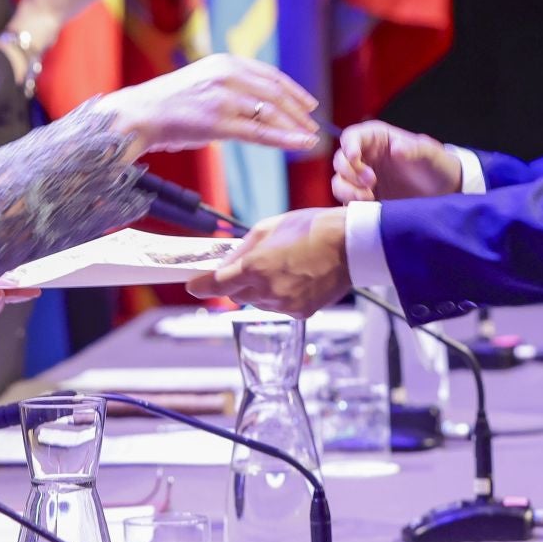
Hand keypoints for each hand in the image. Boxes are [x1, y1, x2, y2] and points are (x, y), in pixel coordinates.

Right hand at [97, 54, 319, 155]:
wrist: (140, 113)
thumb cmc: (170, 103)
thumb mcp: (204, 81)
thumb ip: (230, 85)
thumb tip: (259, 101)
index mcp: (225, 62)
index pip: (270, 74)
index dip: (293, 90)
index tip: (309, 103)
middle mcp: (227, 75)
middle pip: (275, 93)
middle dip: (298, 111)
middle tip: (314, 125)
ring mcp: (223, 99)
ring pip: (270, 113)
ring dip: (295, 126)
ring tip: (310, 138)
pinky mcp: (218, 123)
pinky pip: (259, 132)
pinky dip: (284, 139)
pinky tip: (299, 144)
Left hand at [185, 208, 350, 317]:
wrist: (349, 244)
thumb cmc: (310, 228)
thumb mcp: (267, 228)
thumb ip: (241, 250)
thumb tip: (225, 265)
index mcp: (256, 267)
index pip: (217, 285)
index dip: (202, 286)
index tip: (193, 285)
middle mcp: (268, 291)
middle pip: (236, 295)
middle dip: (237, 283)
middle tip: (250, 266)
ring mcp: (285, 305)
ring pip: (258, 302)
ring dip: (260, 289)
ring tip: (280, 267)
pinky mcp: (301, 313)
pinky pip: (279, 307)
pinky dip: (280, 296)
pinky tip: (294, 279)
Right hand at [332, 121, 462, 201]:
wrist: (445, 193)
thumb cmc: (438, 166)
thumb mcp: (433, 154)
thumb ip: (416, 148)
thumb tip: (395, 149)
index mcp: (378, 139)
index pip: (352, 136)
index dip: (349, 145)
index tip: (355, 157)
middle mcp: (366, 156)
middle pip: (340, 160)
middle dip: (351, 171)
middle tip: (371, 182)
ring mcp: (362, 179)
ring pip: (339, 181)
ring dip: (347, 189)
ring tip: (369, 198)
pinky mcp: (364, 198)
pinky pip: (345, 200)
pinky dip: (350, 203)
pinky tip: (370, 206)